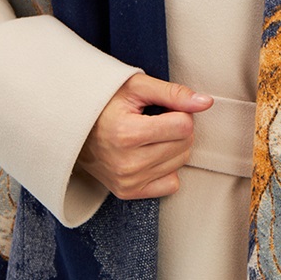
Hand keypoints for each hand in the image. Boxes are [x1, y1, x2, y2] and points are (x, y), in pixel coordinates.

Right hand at [77, 73, 212, 199]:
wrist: (74, 128)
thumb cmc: (106, 102)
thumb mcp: (137, 87)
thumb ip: (174, 93)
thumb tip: (206, 102)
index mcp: (127, 133)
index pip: (184, 126)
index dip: (179, 112)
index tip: (163, 108)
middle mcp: (127, 163)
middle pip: (185, 145)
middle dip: (179, 128)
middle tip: (157, 119)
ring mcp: (127, 181)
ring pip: (180, 163)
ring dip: (173, 146)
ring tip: (150, 134)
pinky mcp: (128, 192)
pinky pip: (171, 184)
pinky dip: (167, 168)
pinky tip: (151, 153)